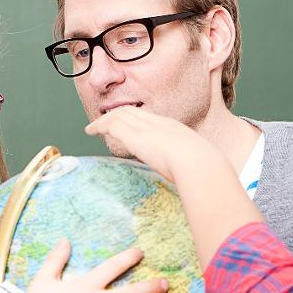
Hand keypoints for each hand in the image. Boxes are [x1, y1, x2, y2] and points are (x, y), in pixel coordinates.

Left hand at [85, 106, 212, 183]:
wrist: (199, 163)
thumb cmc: (202, 170)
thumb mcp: (196, 165)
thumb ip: (188, 168)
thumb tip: (191, 180)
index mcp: (175, 129)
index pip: (151, 119)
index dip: (136, 119)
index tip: (128, 126)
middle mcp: (159, 124)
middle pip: (133, 112)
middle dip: (118, 115)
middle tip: (106, 123)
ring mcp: (147, 128)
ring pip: (119, 115)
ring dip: (104, 121)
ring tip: (93, 128)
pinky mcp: (134, 136)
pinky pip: (111, 125)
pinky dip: (99, 126)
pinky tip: (90, 131)